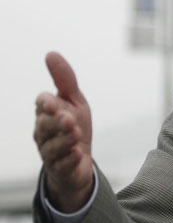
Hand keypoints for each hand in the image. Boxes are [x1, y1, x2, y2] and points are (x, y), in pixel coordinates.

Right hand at [33, 52, 93, 212]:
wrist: (79, 163)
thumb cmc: (74, 127)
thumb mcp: (74, 102)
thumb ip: (65, 80)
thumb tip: (50, 53)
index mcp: (46, 114)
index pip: (42, 105)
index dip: (47, 104)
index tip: (53, 102)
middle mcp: (44, 133)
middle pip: (45, 126)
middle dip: (56, 122)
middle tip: (68, 119)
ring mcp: (50, 153)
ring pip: (52, 146)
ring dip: (64, 140)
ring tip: (75, 133)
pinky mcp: (60, 170)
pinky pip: (62, 165)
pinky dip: (70, 160)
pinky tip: (78, 154)